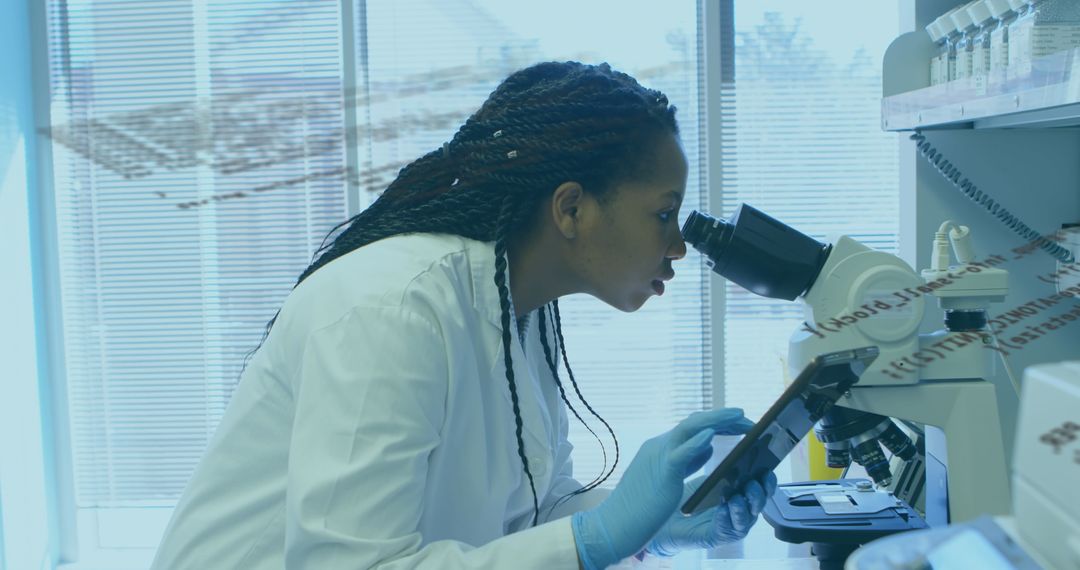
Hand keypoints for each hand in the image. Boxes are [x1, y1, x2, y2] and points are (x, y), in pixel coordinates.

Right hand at [571, 408, 751, 569]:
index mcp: (662, 448)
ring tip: (740, 416)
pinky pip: (680, 454)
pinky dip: (696, 443)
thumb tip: (709, 446)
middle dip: (723, 418)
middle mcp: (659, 446)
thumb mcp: (668, 477)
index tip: (739, 422)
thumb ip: (687, 460)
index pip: (692, 427)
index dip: (717, 422)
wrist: (614, 524)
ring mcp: (659, 457)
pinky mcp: (661, 474)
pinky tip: (711, 436)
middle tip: (748, 419)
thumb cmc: (640, 506)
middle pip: (694, 423)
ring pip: (688, 429)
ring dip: (716, 420)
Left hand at [645, 471, 777, 556]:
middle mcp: (741, 507)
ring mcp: (732, 522)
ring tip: (738, 496)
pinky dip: (728, 519)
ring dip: (746, 505)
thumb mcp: (700, 473)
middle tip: (753, 480)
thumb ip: (710, 459)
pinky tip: (723, 510)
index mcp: (740, 490)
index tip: (765, 463)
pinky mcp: (718, 535)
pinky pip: (729, 529)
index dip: (766, 474)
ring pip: (749, 516)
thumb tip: (715, 431)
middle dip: (761, 490)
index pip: (760, 482)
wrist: (666, 520)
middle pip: (761, 500)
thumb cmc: (688, 497)